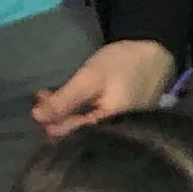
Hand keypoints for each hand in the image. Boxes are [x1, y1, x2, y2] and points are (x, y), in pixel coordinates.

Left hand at [31, 36, 173, 139]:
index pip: (71, 138)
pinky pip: (94, 122)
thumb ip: (63, 101)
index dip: (50, 126)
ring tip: (48, 96)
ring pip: (84, 128)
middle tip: (41, 100)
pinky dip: (78, 111)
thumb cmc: (123, 64)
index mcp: (109, 132)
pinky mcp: (120, 123)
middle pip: (78, 136)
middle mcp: (116, 139)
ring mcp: (119, 131)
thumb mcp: (89, 79)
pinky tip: (66, 100)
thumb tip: (35, 118)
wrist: (157, 53)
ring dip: (64, 113)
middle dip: (56, 119)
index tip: (36, 112)